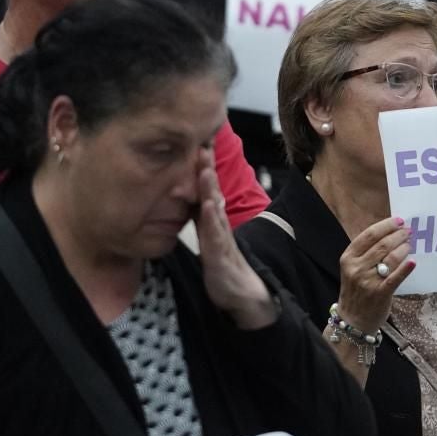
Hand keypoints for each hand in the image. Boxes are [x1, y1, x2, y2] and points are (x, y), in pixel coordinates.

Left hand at [194, 148, 276, 330]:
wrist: (243, 293)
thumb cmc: (224, 263)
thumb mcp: (209, 237)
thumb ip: (202, 217)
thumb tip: (194, 199)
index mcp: (214, 219)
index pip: (207, 189)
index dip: (203, 167)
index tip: (198, 142)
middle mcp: (219, 224)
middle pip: (213, 192)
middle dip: (207, 168)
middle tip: (202, 144)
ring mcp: (221, 238)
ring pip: (214, 209)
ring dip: (209, 189)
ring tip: (204, 169)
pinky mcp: (220, 256)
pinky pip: (215, 235)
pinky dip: (211, 220)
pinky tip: (208, 206)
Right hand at [335, 215, 413, 332]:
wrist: (352, 320)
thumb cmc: (355, 291)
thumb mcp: (352, 268)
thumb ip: (365, 252)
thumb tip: (388, 233)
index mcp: (348, 258)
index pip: (369, 235)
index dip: (386, 226)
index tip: (399, 221)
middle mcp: (357, 268)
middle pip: (382, 245)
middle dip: (398, 235)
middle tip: (409, 231)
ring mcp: (368, 281)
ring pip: (390, 258)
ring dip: (403, 248)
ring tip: (410, 244)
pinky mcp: (380, 293)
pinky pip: (395, 278)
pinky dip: (405, 268)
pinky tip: (413, 262)